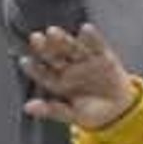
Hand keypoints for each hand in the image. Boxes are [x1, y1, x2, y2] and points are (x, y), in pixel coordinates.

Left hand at [21, 23, 135, 131]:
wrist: (118, 110)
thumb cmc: (90, 112)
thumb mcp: (71, 114)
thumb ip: (51, 110)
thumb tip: (27, 108)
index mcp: (57, 82)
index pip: (42, 73)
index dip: (33, 68)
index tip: (23, 61)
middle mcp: (68, 68)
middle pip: (54, 56)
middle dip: (44, 47)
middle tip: (35, 38)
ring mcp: (84, 61)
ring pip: (71, 48)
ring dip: (63, 39)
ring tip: (52, 32)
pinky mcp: (103, 56)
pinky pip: (97, 46)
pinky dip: (92, 38)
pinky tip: (85, 29)